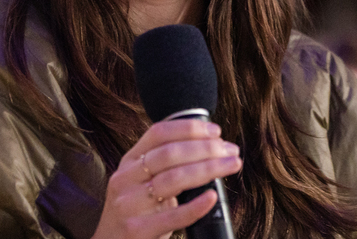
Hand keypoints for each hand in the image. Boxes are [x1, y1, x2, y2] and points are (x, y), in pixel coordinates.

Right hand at [91, 119, 241, 238]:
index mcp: (129, 161)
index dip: (189, 128)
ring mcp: (129, 205)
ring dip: (208, 169)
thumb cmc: (136, 212)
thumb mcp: (140, 181)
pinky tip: (212, 197)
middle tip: (230, 151)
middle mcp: (125, 179)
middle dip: (205, 148)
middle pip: (169, 154)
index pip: (158, 133)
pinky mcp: (137, 230)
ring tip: (231, 166)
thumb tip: (212, 148)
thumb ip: (164, 164)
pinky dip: (196, 206)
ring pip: (173, 179)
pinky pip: (172, 216)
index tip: (216, 131)